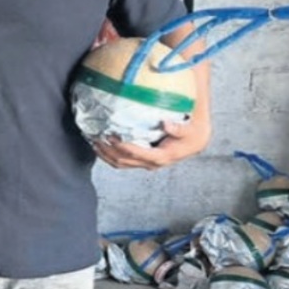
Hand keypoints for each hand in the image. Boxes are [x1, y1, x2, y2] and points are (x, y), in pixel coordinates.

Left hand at [93, 116, 210, 169]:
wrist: (194, 142)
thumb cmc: (191, 134)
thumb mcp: (189, 130)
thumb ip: (179, 128)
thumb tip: (166, 124)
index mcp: (162, 156)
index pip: (138, 153)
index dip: (123, 146)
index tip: (112, 136)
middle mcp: (151, 163)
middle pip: (125, 160)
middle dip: (108, 150)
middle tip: (97, 138)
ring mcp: (145, 163)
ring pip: (120, 164)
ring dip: (105, 154)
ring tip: (94, 142)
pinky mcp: (141, 161)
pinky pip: (122, 161)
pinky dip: (109, 155)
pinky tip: (100, 146)